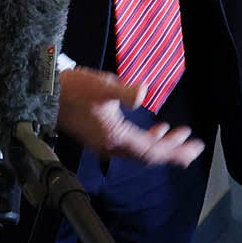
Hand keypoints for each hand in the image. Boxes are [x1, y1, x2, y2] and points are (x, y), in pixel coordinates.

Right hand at [55, 67, 202, 166]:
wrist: (45, 94)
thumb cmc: (73, 88)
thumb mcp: (102, 86)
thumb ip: (124, 92)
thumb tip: (144, 93)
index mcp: (115, 137)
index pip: (153, 151)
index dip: (176, 151)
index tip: (196, 147)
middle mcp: (112, 147)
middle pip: (149, 155)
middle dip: (174, 150)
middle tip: (194, 145)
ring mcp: (105, 144)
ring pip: (141, 151)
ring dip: (161, 144)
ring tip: (179, 134)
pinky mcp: (101, 136)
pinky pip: (132, 145)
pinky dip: (147, 140)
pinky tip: (154, 129)